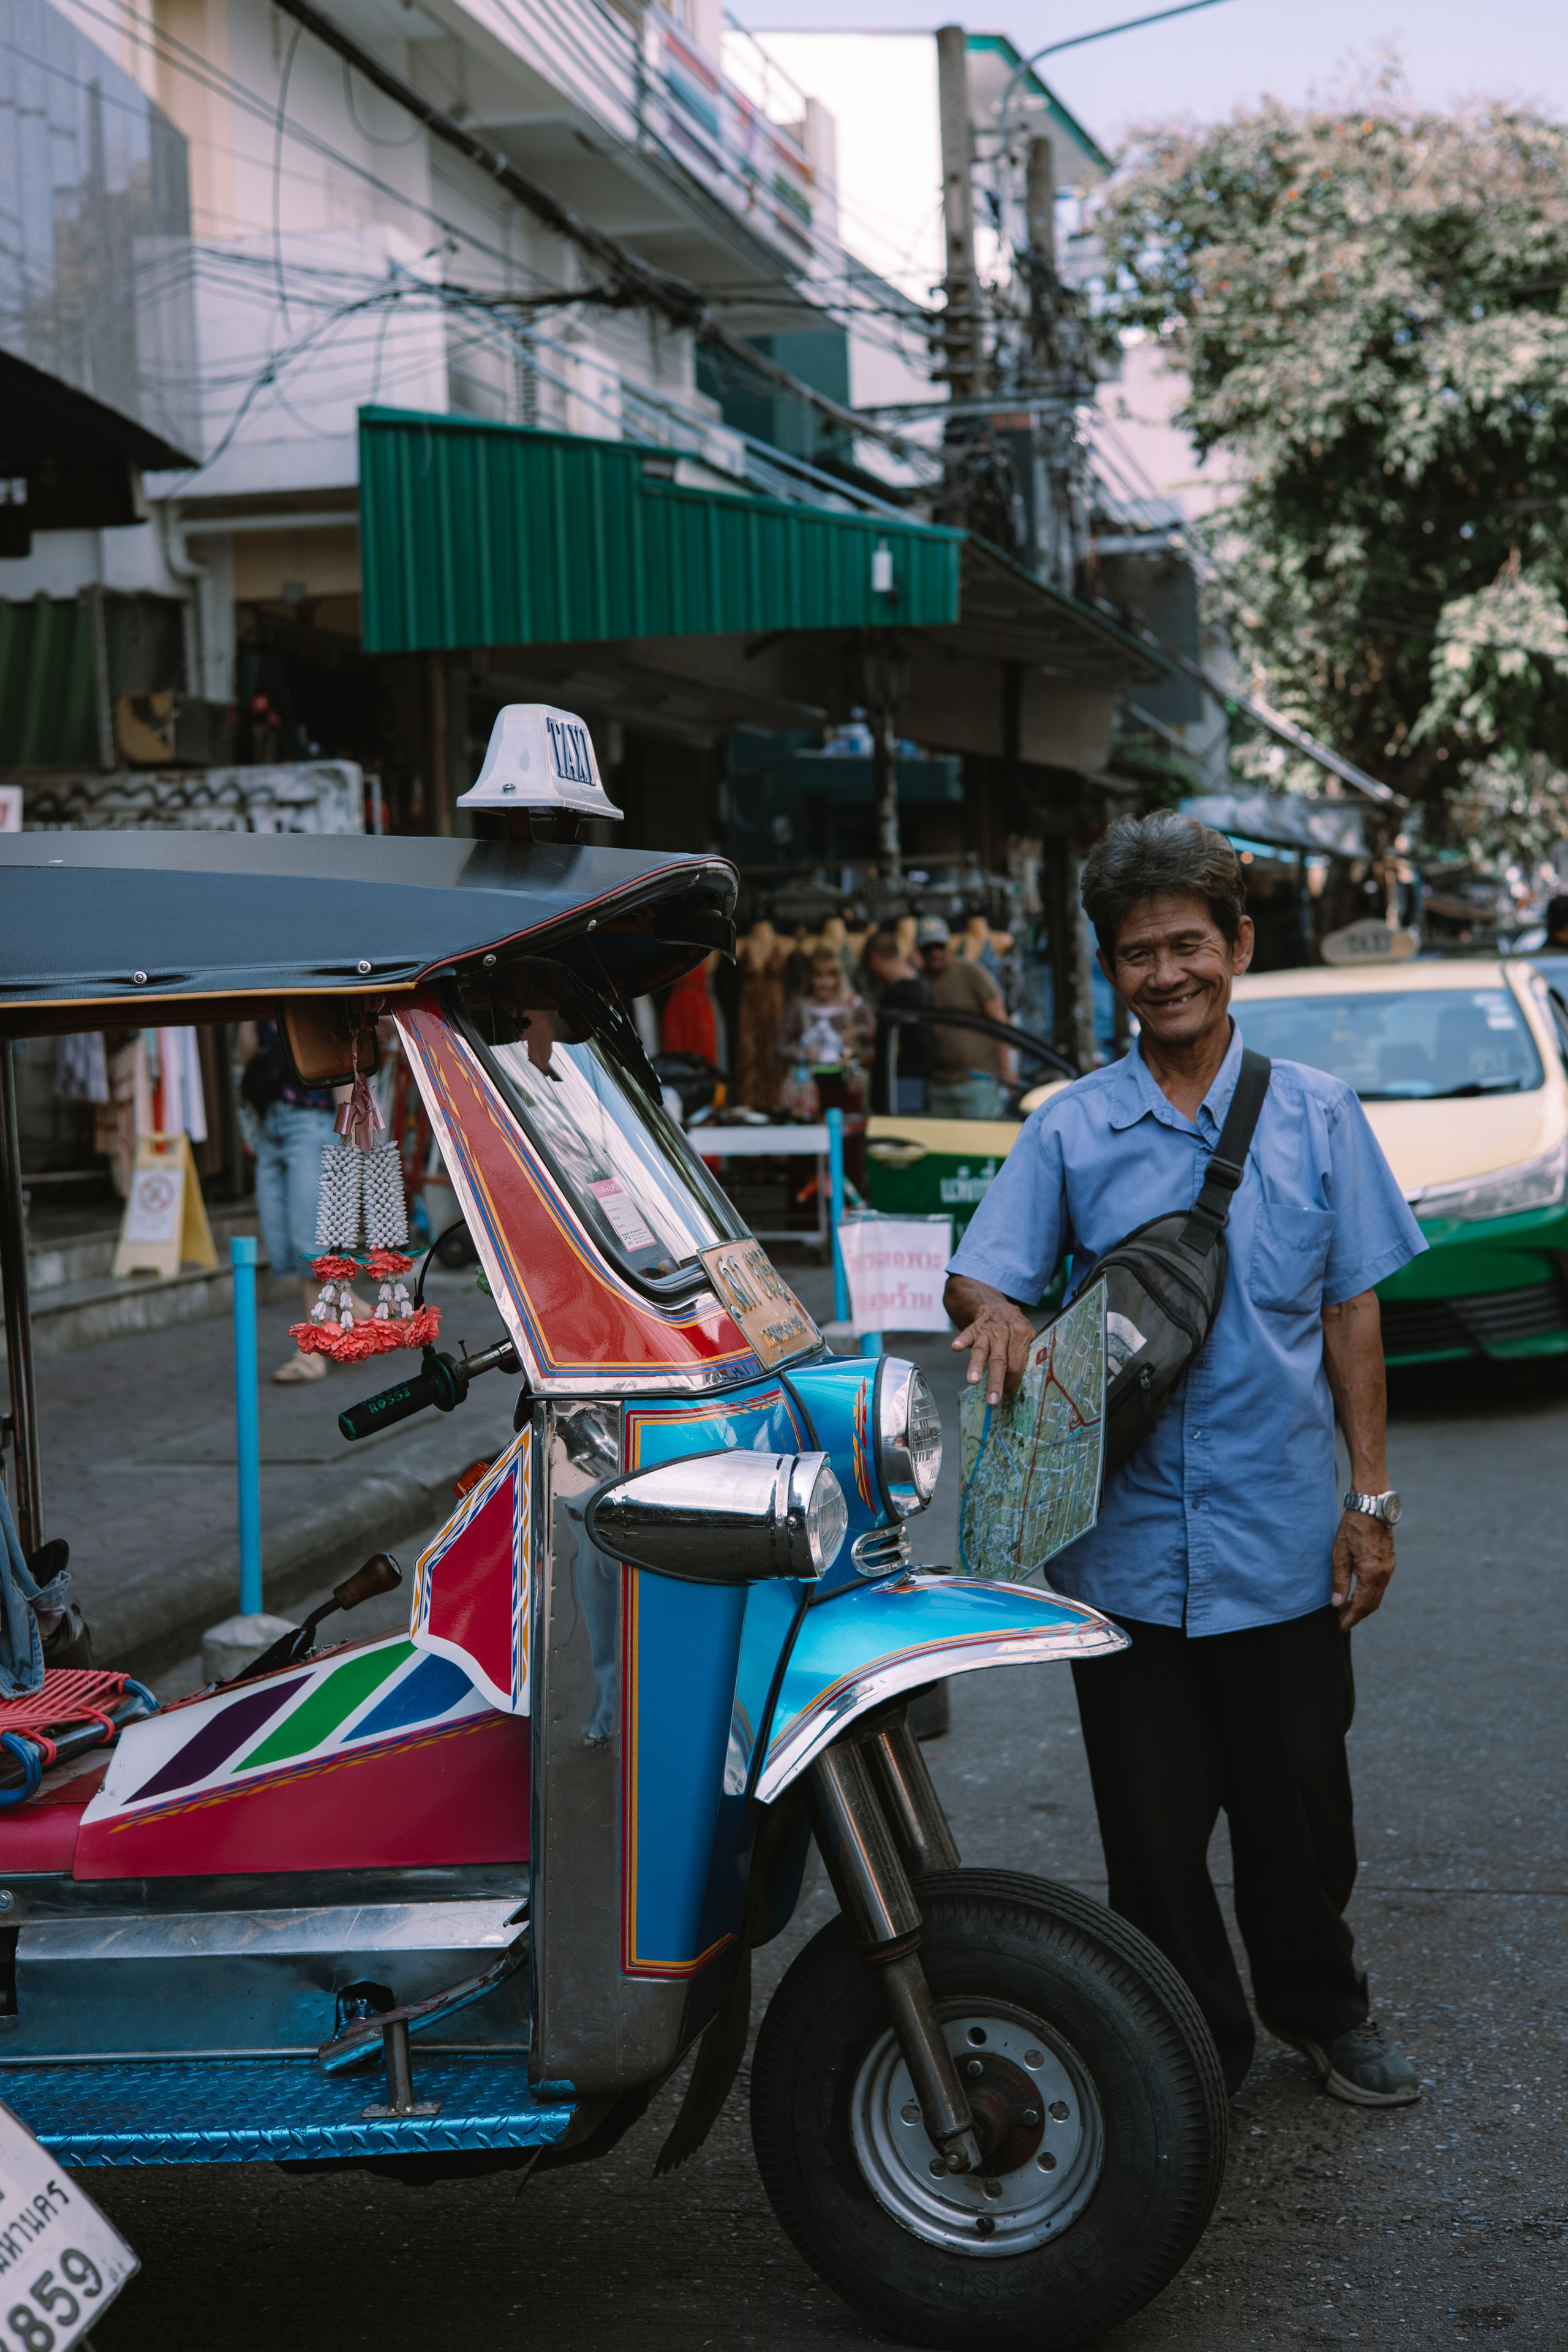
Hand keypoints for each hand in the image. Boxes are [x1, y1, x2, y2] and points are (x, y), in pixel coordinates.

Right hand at [948, 1293, 1034, 1405]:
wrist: (997, 1306)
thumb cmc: (1015, 1327)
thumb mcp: (1028, 1335)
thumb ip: (1027, 1354)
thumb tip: (1026, 1384)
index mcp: (1021, 1334)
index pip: (1017, 1363)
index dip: (1012, 1381)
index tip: (1008, 1395)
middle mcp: (1004, 1332)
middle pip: (1000, 1360)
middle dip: (996, 1381)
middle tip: (993, 1399)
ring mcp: (987, 1329)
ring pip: (981, 1349)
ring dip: (976, 1365)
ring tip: (972, 1380)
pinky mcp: (974, 1327)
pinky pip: (967, 1334)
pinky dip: (961, 1340)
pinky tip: (955, 1348)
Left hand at [1331, 1508, 1394, 1629]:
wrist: (1372, 1507)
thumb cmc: (1352, 1528)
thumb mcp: (1339, 1554)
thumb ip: (1339, 1581)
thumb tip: (1336, 1604)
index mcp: (1371, 1574)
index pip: (1363, 1605)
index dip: (1351, 1618)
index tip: (1341, 1625)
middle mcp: (1384, 1574)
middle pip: (1372, 1604)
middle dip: (1357, 1614)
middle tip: (1341, 1618)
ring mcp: (1389, 1567)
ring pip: (1378, 1595)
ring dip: (1363, 1604)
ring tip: (1346, 1606)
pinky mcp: (1389, 1561)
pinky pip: (1381, 1585)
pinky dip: (1369, 1593)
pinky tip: (1357, 1591)